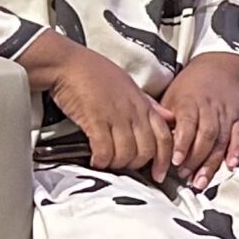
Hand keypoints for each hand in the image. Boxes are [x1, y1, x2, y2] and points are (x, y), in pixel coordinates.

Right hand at [37, 38, 177, 176]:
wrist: (69, 63)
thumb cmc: (97, 74)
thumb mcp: (130, 86)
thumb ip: (150, 105)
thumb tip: (169, 118)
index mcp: (144, 105)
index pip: (164, 137)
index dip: (163, 160)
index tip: (158, 174)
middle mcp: (133, 112)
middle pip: (147, 150)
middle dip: (136, 165)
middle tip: (124, 167)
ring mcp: (115, 115)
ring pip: (127, 153)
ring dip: (117, 164)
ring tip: (107, 162)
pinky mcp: (95, 119)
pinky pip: (104, 149)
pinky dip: (101, 160)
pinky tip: (95, 160)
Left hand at [160, 52, 238, 188]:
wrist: (219, 68)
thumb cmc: (190, 86)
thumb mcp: (171, 96)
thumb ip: (165, 119)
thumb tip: (154, 142)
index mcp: (190, 101)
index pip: (187, 124)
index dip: (182, 144)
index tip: (175, 161)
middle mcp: (210, 108)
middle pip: (206, 136)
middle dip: (195, 159)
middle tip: (184, 176)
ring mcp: (227, 114)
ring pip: (221, 141)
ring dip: (211, 163)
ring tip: (200, 181)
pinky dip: (237, 151)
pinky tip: (231, 165)